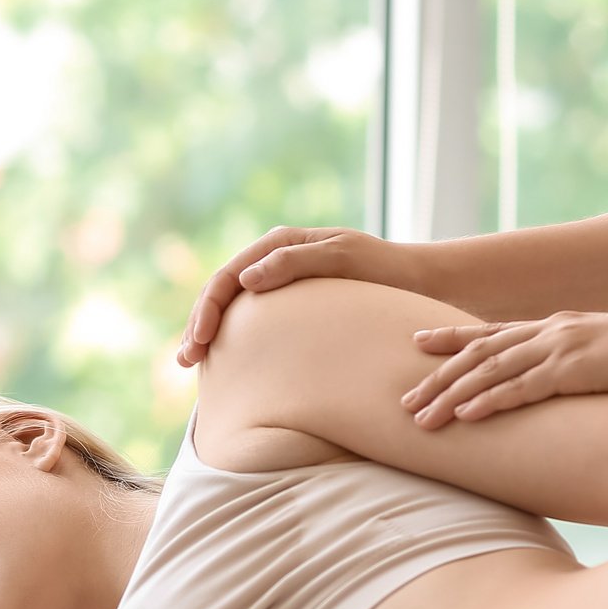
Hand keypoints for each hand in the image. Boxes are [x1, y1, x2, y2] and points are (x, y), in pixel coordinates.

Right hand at [177, 225, 408, 365]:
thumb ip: (296, 262)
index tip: (199, 341)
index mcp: (280, 243)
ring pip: (232, 310)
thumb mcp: (346, 260)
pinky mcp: (292, 308)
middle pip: (221, 293)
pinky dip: (232, 341)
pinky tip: (222, 364)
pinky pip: (252, 323)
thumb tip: (246, 279)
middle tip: (185, 361)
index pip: (228, 276)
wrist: (421, 285)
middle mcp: (274, 261)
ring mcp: (281, 285)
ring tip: (192, 365)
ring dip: (208, 335)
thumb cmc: (389, 272)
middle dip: (198, 325)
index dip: (207, 309)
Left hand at [402, 310, 607, 428]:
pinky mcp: (571, 371)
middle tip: (404, 399)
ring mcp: (557, 349)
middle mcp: (547, 333)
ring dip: (452, 396)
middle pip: (477, 354)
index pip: (490, 332)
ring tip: (421, 417)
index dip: (451, 337)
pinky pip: (520, 388)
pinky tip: (465, 416)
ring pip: (488, 372)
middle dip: (437, 377)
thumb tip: (556, 382)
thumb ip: (571, 364)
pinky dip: (489, 401)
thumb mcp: (598, 355)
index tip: (418, 340)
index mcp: (552, 328)